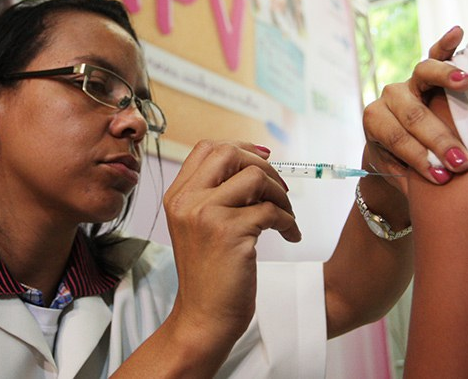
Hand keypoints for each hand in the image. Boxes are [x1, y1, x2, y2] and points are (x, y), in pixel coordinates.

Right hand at [162, 141, 299, 348]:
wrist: (203, 318)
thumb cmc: (209, 274)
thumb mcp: (198, 226)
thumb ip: (215, 193)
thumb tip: (256, 159)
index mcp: (178, 196)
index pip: (207, 148)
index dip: (240, 148)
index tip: (262, 161)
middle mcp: (187, 200)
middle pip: (229, 153)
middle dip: (262, 166)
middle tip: (277, 190)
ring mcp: (206, 215)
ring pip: (254, 177)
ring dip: (279, 194)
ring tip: (285, 216)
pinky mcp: (230, 233)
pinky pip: (271, 210)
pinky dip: (288, 221)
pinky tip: (290, 235)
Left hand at [362, 26, 467, 185]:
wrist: (395, 151)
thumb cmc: (402, 167)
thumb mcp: (401, 176)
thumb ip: (416, 179)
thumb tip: (445, 185)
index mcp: (375, 121)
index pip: (397, 138)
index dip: (418, 157)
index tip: (442, 177)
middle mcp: (389, 98)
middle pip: (413, 113)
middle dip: (437, 138)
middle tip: (462, 160)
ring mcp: (408, 82)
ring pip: (424, 75)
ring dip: (446, 79)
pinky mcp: (427, 73)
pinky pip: (436, 55)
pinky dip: (446, 44)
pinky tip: (458, 33)